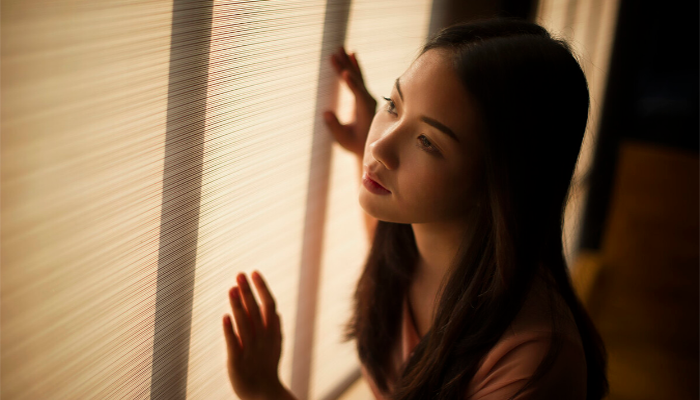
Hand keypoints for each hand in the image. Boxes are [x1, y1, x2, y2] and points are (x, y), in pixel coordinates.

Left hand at [223, 271, 284, 399]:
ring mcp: (250, 350)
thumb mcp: (274, 346)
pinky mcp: (237, 362)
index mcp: (272, 332)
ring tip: (231, 288)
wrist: (264, 395)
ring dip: (238, 305)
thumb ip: (274, 328)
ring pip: (244, 324)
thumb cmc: (266, 368)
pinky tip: (224, 317)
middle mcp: (263, 339)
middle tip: (240, 274)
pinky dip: (229, 330)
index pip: (269, 305)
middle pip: (256, 310)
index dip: (262, 288)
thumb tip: (275, 311)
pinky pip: (234, 344)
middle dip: (248, 291)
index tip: (254, 272)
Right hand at [324, 46, 377, 157]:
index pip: (358, 94)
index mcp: (365, 111)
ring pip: (357, 76)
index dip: (352, 84)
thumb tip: (325, 112)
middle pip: (356, 80)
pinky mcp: (364, 95)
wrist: (368, 145)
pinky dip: (353, 67)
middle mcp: (368, 100)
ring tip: (341, 49)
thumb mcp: (344, 140)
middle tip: (336, 53)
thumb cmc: (355, 144)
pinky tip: (351, 55)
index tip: (345, 73)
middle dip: (345, 67)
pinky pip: (358, 78)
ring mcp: (367, 96)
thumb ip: (335, 127)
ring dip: (348, 63)